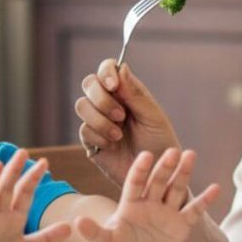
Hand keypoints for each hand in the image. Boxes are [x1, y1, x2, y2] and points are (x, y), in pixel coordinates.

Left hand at [74, 148, 219, 241]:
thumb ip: (93, 232)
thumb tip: (77, 222)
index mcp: (130, 203)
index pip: (135, 182)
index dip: (140, 169)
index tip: (146, 155)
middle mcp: (150, 202)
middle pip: (158, 181)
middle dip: (165, 167)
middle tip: (173, 150)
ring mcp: (166, 211)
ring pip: (176, 189)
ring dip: (184, 173)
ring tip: (191, 155)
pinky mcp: (181, 224)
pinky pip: (194, 211)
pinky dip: (204, 201)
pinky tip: (216, 188)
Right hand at [76, 60, 180, 186]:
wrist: (156, 175)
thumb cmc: (160, 143)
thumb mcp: (153, 116)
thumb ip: (136, 94)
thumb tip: (121, 67)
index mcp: (126, 92)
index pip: (107, 69)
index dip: (106, 72)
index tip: (113, 85)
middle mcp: (109, 103)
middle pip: (89, 84)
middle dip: (102, 98)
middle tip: (121, 115)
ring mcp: (98, 121)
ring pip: (82, 106)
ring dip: (100, 119)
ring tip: (119, 135)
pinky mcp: (91, 141)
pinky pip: (84, 130)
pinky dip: (99, 136)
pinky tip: (113, 145)